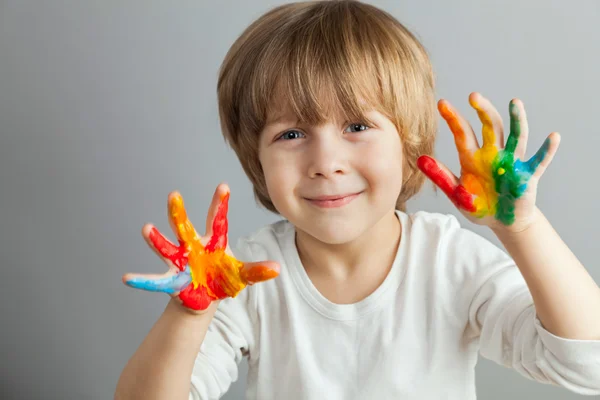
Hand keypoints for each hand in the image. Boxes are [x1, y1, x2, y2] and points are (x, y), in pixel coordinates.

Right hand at [122, 183, 279, 311]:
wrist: (205, 296)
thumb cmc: (222, 278)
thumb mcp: (242, 275)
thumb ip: (257, 271)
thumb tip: (277, 269)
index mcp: (213, 241)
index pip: (218, 219)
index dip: (220, 203)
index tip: (223, 186)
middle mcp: (193, 246)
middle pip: (184, 226)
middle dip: (179, 211)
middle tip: (174, 194)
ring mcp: (180, 261)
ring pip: (166, 247)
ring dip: (156, 239)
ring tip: (146, 228)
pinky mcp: (171, 280)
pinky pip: (154, 280)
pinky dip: (142, 280)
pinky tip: (128, 278)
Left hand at [417, 92, 559, 231]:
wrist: (502, 223)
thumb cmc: (479, 206)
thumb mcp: (457, 193)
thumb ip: (440, 176)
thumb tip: (420, 159)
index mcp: (473, 158)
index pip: (462, 133)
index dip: (453, 118)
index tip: (442, 103)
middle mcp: (493, 154)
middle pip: (490, 126)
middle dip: (483, 110)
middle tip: (473, 96)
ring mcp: (512, 162)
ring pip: (516, 136)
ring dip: (517, 119)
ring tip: (515, 103)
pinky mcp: (528, 175)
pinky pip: (539, 160)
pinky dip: (547, 150)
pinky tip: (553, 137)